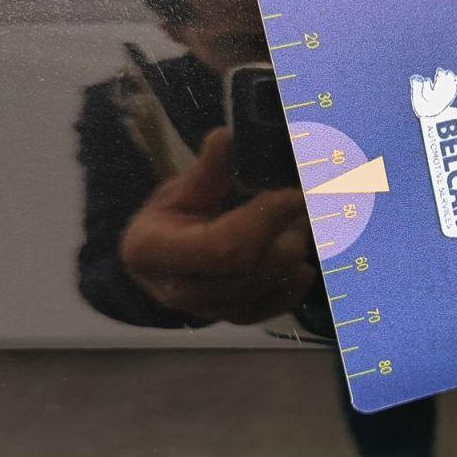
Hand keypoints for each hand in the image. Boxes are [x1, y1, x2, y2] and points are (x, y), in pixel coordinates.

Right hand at [120, 128, 315, 322]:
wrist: (159, 268)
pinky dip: (296, 279)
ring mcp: (213, 311)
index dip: (267, 219)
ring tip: (294, 222)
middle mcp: (184, 292)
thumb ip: (204, 174)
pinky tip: (297, 258)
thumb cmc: (167, 221)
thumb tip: (222, 138)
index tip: (296, 193)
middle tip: (299, 203)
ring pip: (273, 283)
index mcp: (157, 253)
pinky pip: (280, 304)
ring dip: (294, 248)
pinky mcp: (238, 319)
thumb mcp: (176, 192)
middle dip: (287, 231)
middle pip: (257, 267)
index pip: (225, 246)